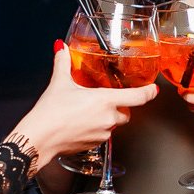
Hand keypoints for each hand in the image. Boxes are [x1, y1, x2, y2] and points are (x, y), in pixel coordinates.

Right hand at [11, 45, 157, 170]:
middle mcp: (108, 118)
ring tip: (89, 112)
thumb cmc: (51, 112)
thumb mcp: (59, 83)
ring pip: (114, 124)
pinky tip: (82, 124)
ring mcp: (103, 133)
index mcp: (105, 100)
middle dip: (121, 106)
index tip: (153, 89)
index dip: (148, 92)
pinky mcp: (94, 145)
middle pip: (127, 112)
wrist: (40, 138)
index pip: (138, 97)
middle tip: (107, 99)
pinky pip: (102, 135)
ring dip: (107, 118)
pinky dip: (97, 129)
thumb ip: (63, 62)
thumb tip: (62, 48)